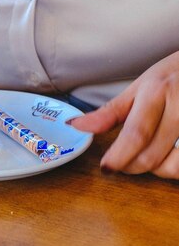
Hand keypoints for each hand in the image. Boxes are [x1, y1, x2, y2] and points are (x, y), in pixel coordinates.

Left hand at [68, 52, 178, 178]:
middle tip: (121, 162)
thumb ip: (111, 111)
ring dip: (155, 169)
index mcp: (157, 92)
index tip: (106, 167)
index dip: (119, 156)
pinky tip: (167, 155)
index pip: (136, 133)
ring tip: (146, 154)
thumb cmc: (171, 76)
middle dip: (131, 165)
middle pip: (152, 155)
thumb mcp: (140, 86)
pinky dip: (174, 167)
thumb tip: (77, 125)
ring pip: (174, 167)